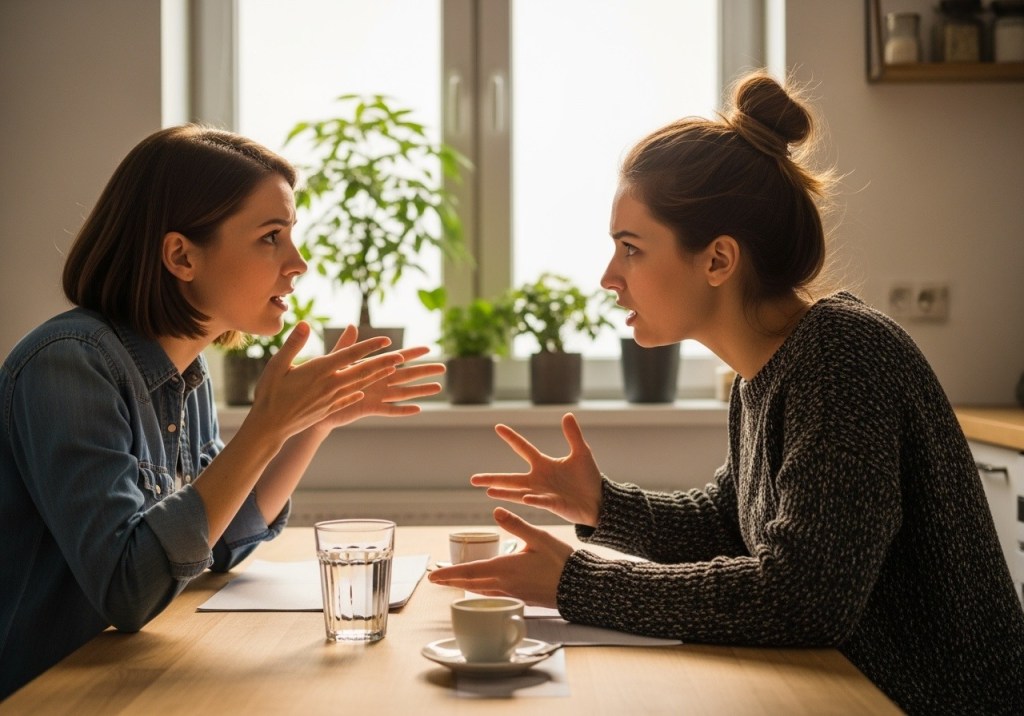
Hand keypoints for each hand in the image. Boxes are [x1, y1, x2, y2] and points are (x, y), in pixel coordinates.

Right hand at [247, 322, 404, 440]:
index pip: (350, 355)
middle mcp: (330, 384)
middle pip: (362, 371)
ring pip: (359, 384)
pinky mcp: (328, 409)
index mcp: (319, 370)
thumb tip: (305, 323)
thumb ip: (294, 344)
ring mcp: (331, 398)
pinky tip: (365, 389)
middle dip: (383, 362)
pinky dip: (360, 392)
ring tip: (392, 370)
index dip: (369, 347)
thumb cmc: (270, 393)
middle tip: (402, 355)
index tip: (386, 340)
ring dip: (377, 376)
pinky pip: (349, 398)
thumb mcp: (277, 365)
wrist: (270, 427)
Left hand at [316, 325, 444, 427]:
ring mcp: (375, 395)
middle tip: (443, 368)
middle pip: (406, 374)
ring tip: (437, 388)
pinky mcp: (369, 408)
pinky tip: (418, 409)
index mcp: (371, 366)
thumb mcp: (335, 360)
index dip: (412, 353)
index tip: (428, 348)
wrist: (312, 402)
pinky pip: (389, 409)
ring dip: (420, 390)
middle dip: (424, 371)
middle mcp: (377, 380)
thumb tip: (352, 325)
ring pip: (403, 392)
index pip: (396, 357)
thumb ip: (346, 346)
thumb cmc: (323, 379)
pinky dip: (403, 410)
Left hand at [427, 508, 573, 607]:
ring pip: (481, 591)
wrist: (579, 587)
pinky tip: (481, 587)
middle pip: (470, 583)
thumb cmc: (561, 561)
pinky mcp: (521, 599)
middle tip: (434, 578)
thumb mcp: (539, 537)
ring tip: (453, 580)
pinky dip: (481, 590)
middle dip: (451, 580)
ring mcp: (512, 594)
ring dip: (464, 585)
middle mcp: (504, 584)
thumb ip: (516, 524)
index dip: (449, 573)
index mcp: (505, 569)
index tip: (433, 575)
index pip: (469, 572)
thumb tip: (495, 510)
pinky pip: (494, 595)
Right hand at [471, 413, 602, 526]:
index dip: (511, 438)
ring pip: (518, 492)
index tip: (498, 427)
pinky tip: (525, 498)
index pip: (523, 448)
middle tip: (473, 479)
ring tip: (487, 491)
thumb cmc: (588, 478)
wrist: (599, 500)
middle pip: (511, 478)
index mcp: (544, 464)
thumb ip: (573, 435)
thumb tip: (567, 415)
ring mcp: (543, 493)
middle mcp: (538, 479)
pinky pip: (541, 501)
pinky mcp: (553, 504)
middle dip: (492, 478)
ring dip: (504, 492)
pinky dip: (533, 499)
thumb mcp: (581, 452)